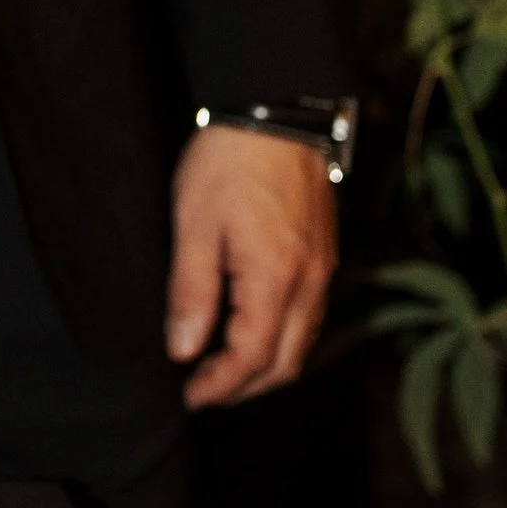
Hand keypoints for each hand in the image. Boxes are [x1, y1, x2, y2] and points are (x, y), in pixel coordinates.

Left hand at [166, 123, 336, 406]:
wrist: (276, 112)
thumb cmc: (228, 162)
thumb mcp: (193, 224)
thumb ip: (190, 292)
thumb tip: (182, 349)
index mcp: (275, 278)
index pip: (253, 358)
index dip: (220, 386)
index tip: (189, 396)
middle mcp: (309, 282)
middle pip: (286, 363)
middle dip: (244, 388)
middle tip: (202, 390)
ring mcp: (322, 269)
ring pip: (303, 343)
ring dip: (265, 366)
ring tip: (220, 367)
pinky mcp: (324, 255)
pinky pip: (309, 317)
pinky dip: (282, 338)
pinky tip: (251, 330)